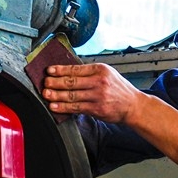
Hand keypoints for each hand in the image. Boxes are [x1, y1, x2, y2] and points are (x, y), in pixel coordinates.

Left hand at [43, 63, 177, 164]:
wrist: (133, 105)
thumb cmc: (119, 89)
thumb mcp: (107, 74)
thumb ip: (89, 72)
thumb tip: (67, 72)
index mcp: (100, 69)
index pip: (75, 69)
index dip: (60, 70)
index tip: (49, 70)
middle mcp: (99, 81)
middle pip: (72, 81)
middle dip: (55, 82)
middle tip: (44, 82)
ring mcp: (98, 96)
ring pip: (72, 95)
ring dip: (56, 95)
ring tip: (46, 94)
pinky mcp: (97, 109)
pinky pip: (76, 107)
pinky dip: (63, 107)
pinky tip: (54, 106)